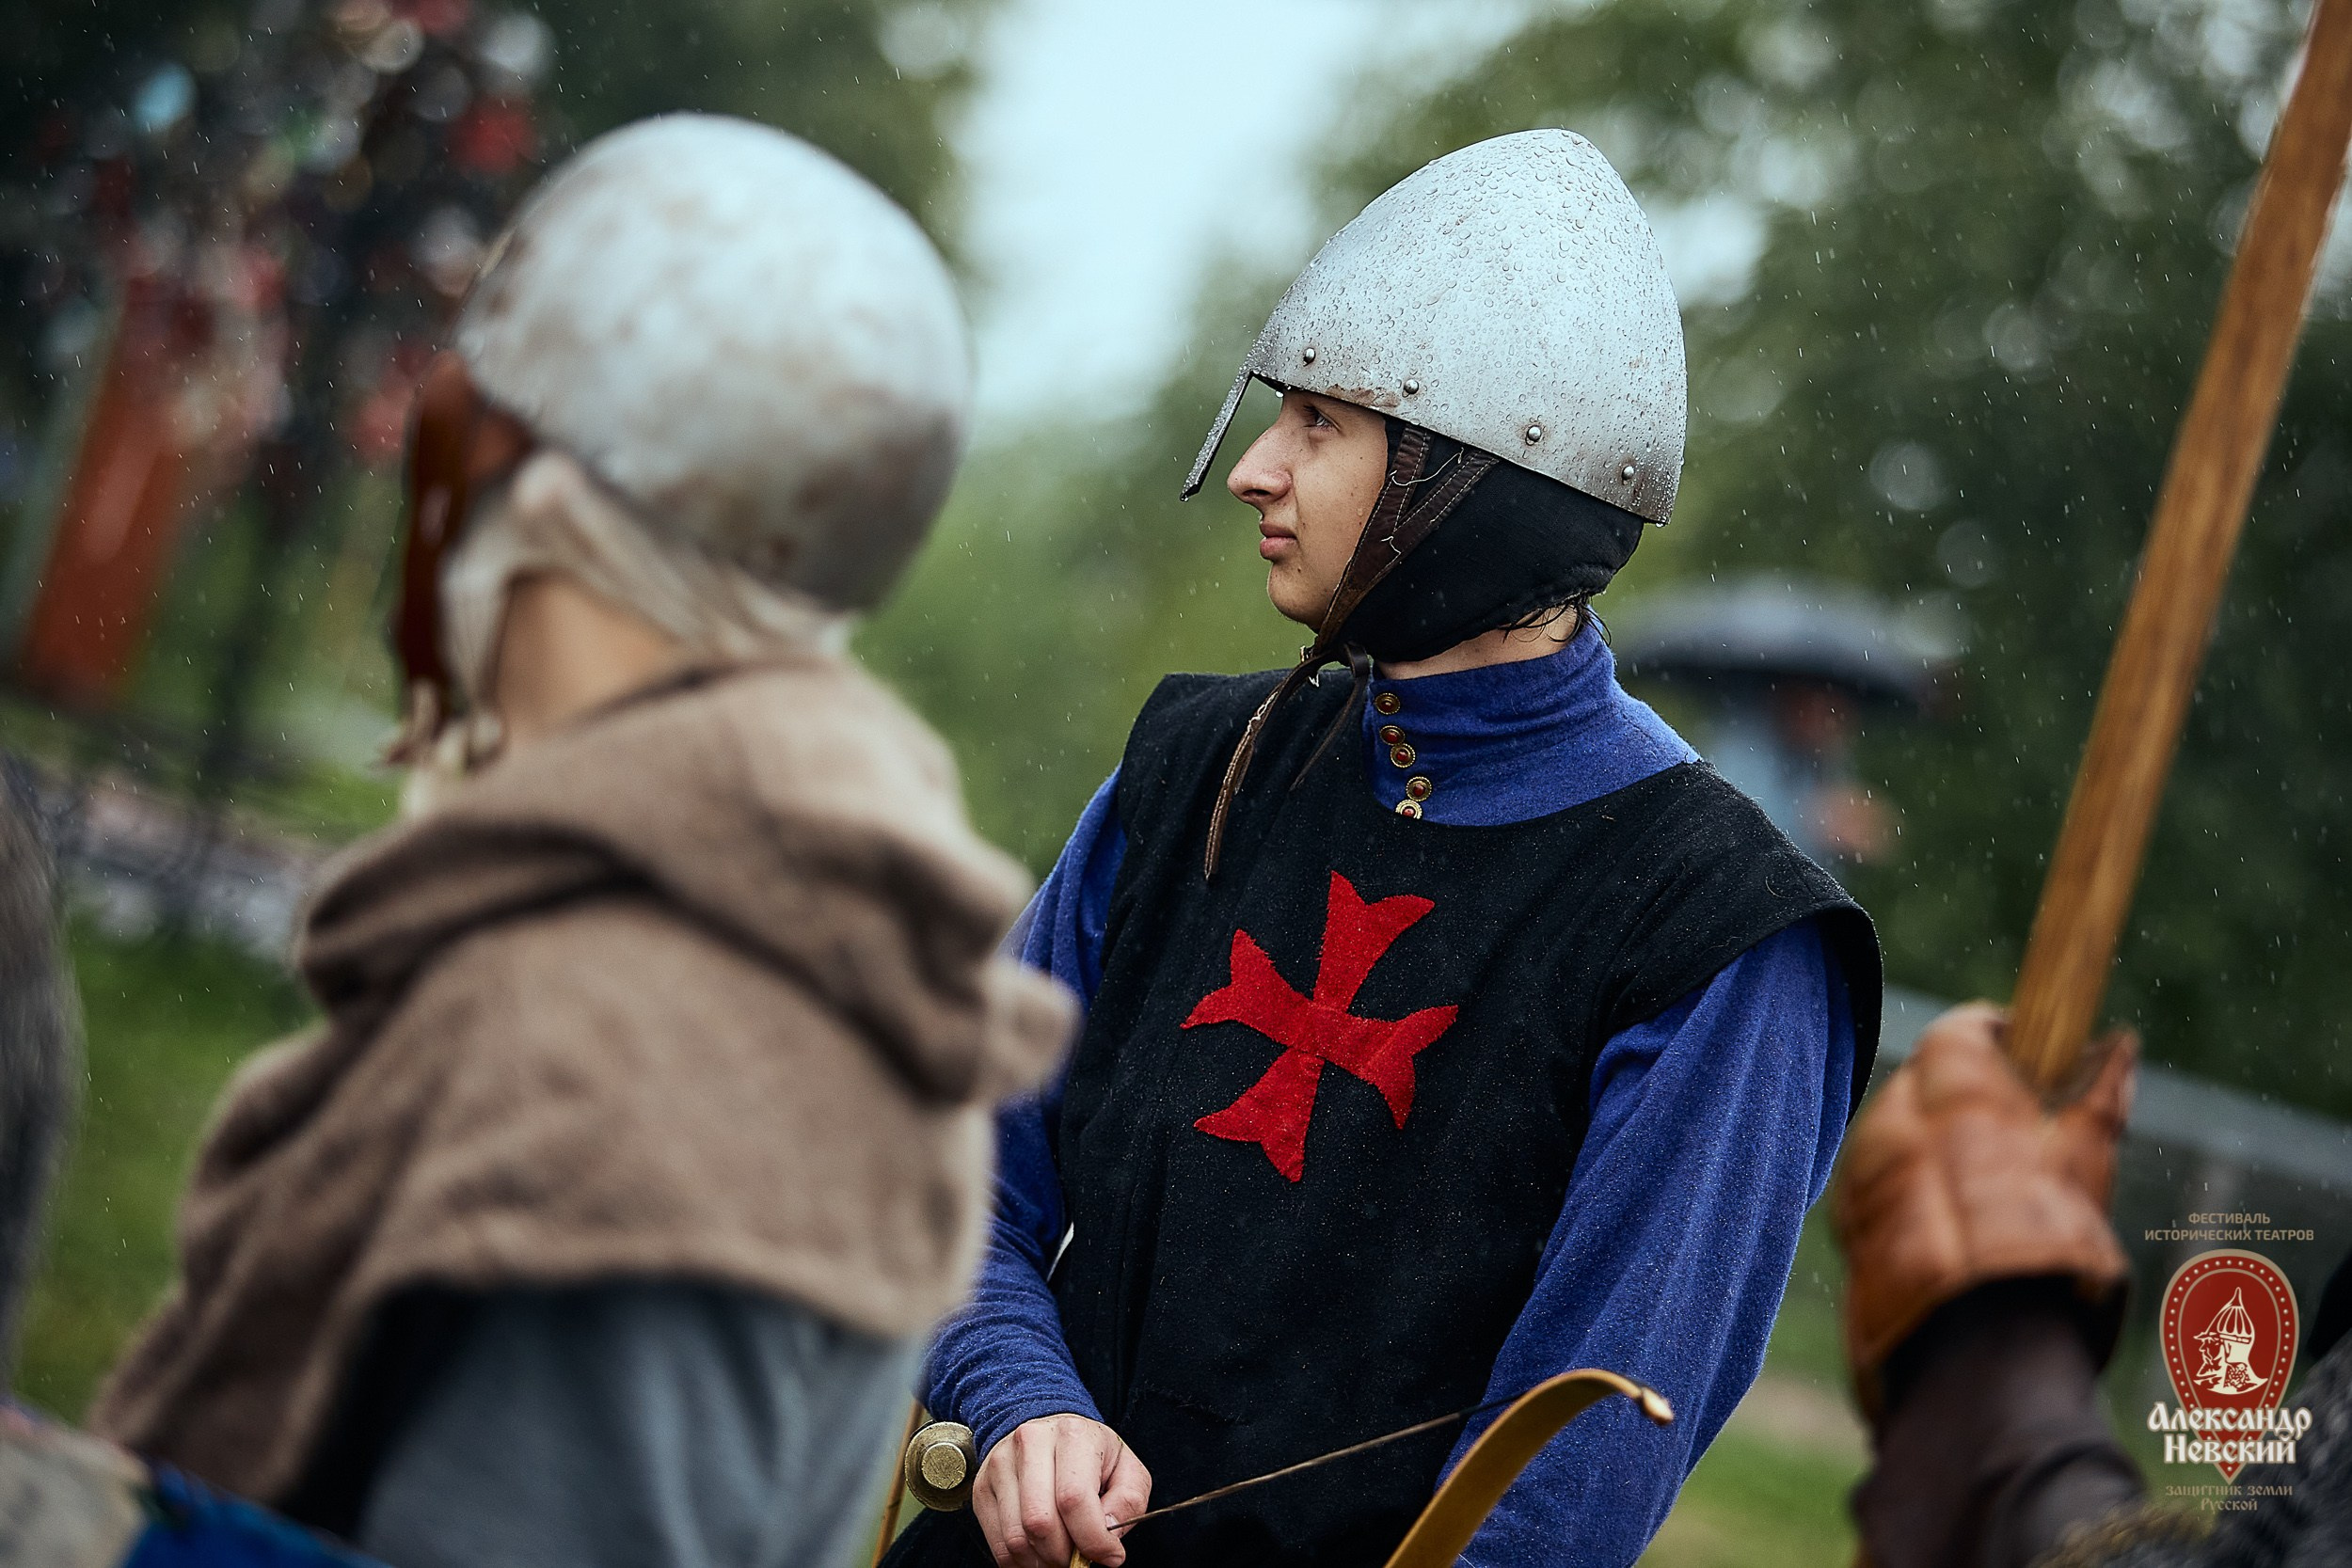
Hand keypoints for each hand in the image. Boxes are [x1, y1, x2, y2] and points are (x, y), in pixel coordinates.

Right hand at [973, 1414, 1150, 1567]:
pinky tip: (1040, 1552)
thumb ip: (1128, 1501)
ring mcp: (1000, 1465)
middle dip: (1065, 1555)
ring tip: (1062, 1554)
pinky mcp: (983, 1488)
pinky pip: (998, 1544)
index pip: (1074, 1499)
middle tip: (1081, 1558)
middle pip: (1040, 1522)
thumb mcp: (1126, 1467)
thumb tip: (1108, 1534)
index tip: (1110, 1555)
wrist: (1047, 1428)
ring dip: (1043, 1561)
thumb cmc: (1090, 1452)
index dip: (1093, 1540)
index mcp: (1072, 1434)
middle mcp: (1030, 1443)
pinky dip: (1022, 1562)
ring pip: (1016, 1538)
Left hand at [1833, 1001, 2136, 1415]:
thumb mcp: (2087, 1162)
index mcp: (1951, 1086)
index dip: (1995, 1039)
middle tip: (2013, 1132)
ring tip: (1985, 1191)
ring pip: (1896, 1134)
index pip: (1962, 1031)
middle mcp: (1893, 1116)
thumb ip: (2098, 1096)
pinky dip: (1907, 1192)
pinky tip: (1950, 1228)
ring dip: (1932, 1147)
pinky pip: (1876, 1185)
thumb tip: (2118, 1046)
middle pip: (1924, 1082)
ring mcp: (1861, 1167)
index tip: (2024, 1058)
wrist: (1980, 1351)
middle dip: (1962, 1097)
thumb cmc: (2048, 1246)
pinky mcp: (1847, 1218)